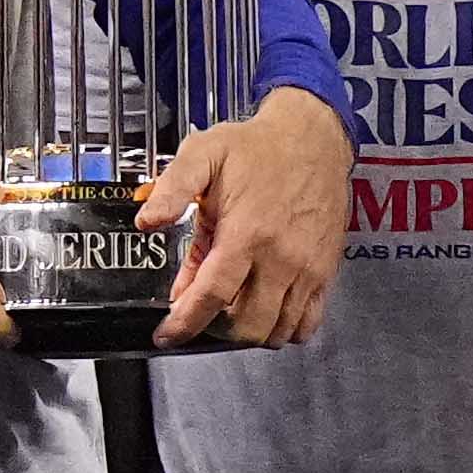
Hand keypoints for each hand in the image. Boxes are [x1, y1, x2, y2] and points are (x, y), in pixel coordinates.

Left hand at [144, 86, 347, 347]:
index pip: (213, 295)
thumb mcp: (203, 153)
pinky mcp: (325, 271)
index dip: (186, 322)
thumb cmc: (256, 147)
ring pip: (277, 330)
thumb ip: (173, 189)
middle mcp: (280, 257)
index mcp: (246, 232)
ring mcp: (307, 268)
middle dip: (216, 330)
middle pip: (247, 324)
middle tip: (200, 316)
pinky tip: (266, 314)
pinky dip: (285, 330)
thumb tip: (146, 222)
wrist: (313, 138)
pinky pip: (309, 322)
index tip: (167, 334)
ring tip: (229, 314)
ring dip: (248, 333)